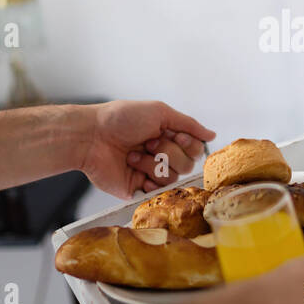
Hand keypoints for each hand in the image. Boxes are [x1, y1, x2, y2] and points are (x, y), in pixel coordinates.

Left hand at [76, 100, 215, 198]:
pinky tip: (133, 167)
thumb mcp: (160, 112)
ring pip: (173, 178)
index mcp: (168, 136)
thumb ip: (189, 124)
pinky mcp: (138, 189)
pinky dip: (148, 178)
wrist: (92, 136)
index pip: (195, 148)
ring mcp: (150, 173)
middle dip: (168, 151)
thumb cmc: (121, 119)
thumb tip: (212, 135)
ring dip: (153, 163)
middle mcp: (161, 155)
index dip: (187, 143)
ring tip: (133, 154)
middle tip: (148, 142)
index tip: (171, 133)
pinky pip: (157, 191)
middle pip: (187, 164)